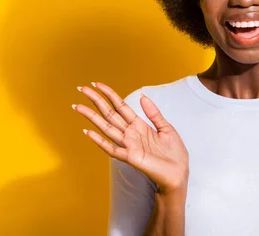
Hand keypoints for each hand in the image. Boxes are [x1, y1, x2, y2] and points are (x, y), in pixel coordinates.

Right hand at [73, 82, 188, 194]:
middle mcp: (131, 134)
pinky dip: (100, 141)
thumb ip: (154, 113)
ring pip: (106, 128)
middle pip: (110, 114)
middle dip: (96, 101)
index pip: (120, 106)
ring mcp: (129, 145)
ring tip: (78, 107)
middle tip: (81, 89)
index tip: (97, 84)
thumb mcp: (166, 128)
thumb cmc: (174, 154)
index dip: (109, 94)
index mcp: (139, 125)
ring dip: (92, 117)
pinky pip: (112, 148)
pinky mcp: (130, 157)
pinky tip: (89, 132)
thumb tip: (142, 95)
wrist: (179, 173)